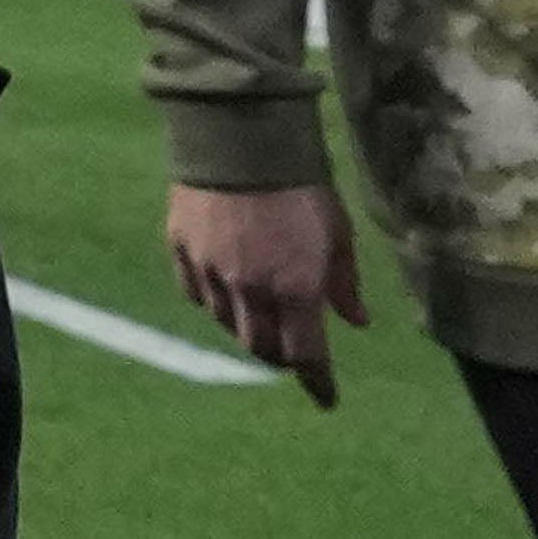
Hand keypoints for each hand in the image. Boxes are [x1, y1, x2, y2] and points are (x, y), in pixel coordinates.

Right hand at [168, 176, 358, 405]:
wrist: (241, 138)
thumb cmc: (303, 184)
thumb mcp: (338, 233)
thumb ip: (344, 283)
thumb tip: (355, 321)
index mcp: (297, 287)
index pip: (307, 353)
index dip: (317, 381)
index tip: (326, 400)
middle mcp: (252, 290)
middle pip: (261, 346)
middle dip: (281, 355)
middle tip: (293, 348)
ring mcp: (211, 273)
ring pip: (227, 324)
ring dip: (248, 329)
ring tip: (260, 317)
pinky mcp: (182, 252)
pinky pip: (196, 295)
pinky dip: (214, 303)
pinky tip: (224, 292)